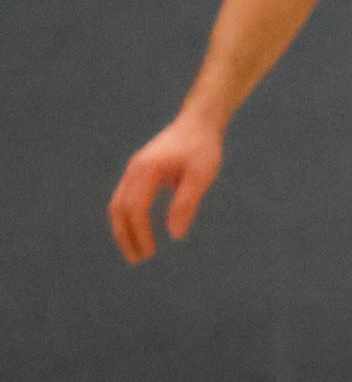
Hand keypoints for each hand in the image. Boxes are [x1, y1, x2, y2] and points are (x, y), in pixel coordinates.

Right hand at [107, 114, 223, 263]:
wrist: (199, 121)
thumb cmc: (203, 147)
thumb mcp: (201, 175)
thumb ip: (186, 203)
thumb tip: (175, 234)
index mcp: (146, 171)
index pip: (135, 209)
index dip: (140, 233)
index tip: (150, 252)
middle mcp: (133, 170)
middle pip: (119, 209)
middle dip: (126, 236)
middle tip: (137, 259)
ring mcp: (133, 170)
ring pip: (118, 204)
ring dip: (124, 229)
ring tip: (136, 250)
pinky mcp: (138, 171)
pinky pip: (125, 198)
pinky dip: (128, 217)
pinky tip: (139, 230)